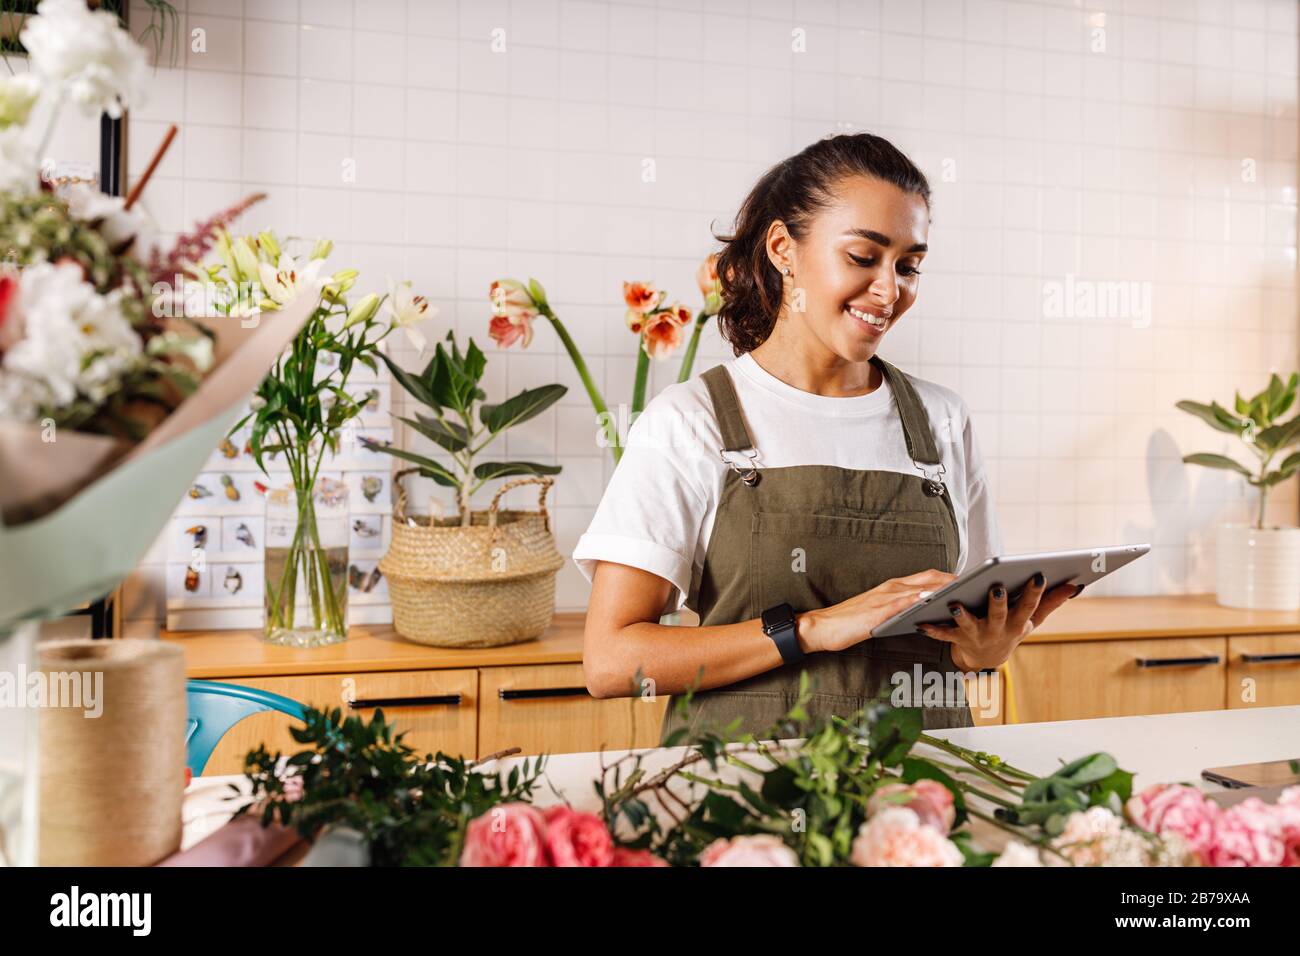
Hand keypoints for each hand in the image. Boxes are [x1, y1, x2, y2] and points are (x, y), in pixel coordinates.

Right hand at [799, 569, 955, 653]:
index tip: (969, 580)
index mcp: (892, 587)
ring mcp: (884, 598)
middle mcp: (891, 588)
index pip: (927, 576)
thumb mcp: (880, 612)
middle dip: (953, 580)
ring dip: (942, 588)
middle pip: (929, 578)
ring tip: (964, 592)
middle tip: (977, 584)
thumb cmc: (849, 621)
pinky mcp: (878, 611)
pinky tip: (931, 601)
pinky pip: (902, 603)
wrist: (822, 626)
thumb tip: (924, 611)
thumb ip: (900, 608)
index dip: (949, 577)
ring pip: (920, 587)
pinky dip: (918, 600)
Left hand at [917, 573, 1081, 670]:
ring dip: (961, 615)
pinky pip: (942, 634)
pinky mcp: (956, 638)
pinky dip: (931, 629)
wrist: (986, 659)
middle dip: (999, 602)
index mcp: (1018, 623)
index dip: (1035, 592)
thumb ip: (1051, 602)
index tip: (1039, 574)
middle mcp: (998, 630)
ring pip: (968, 625)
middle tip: (997, 587)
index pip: (1029, 606)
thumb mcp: (1032, 619)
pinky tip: (920, 621)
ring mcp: (976, 635)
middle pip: (999, 615)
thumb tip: (1076, 584)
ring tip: (954, 602)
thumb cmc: (1011, 628)